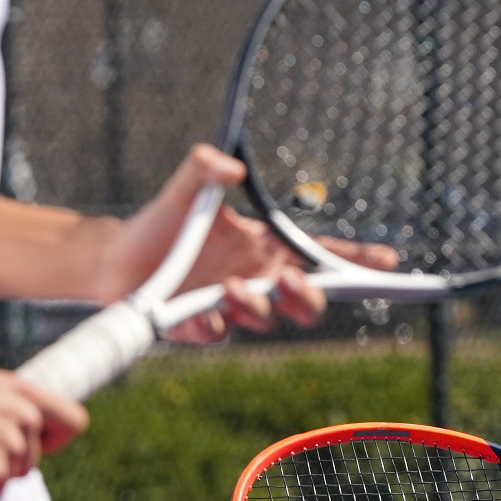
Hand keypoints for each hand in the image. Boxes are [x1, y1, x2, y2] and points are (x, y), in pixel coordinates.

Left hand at [110, 145, 397, 341]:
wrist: (113, 261)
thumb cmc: (158, 224)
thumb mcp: (182, 190)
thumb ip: (203, 167)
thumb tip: (231, 166)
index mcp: (265, 248)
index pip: (322, 255)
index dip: (358, 261)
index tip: (387, 262)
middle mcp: (257, 280)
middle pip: (309, 302)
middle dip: (309, 297)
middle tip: (290, 281)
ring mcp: (233, 307)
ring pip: (267, 320)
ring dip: (256, 306)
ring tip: (229, 288)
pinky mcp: (202, 327)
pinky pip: (220, 334)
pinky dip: (213, 325)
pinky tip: (200, 316)